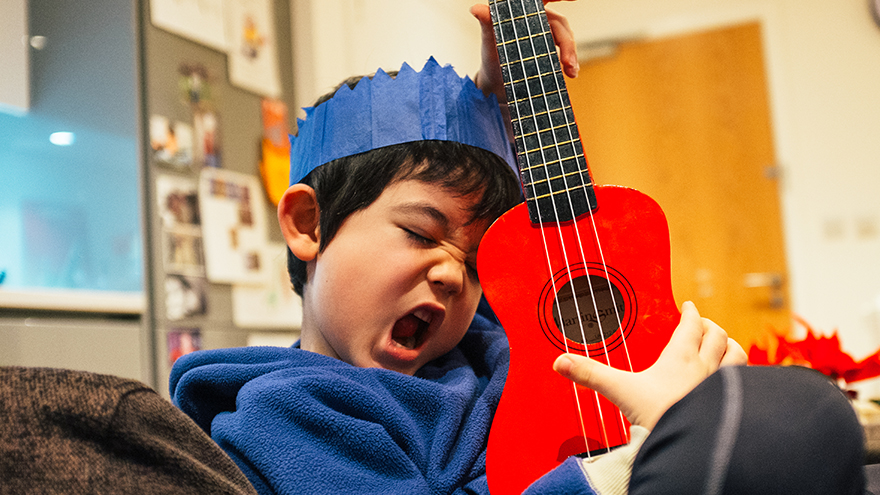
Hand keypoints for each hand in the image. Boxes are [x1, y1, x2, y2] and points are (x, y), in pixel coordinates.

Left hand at [470, 1, 578, 102]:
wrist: (496, 83)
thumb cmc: (491, 57)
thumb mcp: (489, 42)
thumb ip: (487, 24)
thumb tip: (476, 9)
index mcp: (524, 12)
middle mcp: (538, 20)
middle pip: (559, 24)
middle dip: (567, 43)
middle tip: (567, 62)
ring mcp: (546, 34)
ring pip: (566, 37)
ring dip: (571, 53)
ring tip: (571, 71)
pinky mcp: (551, 49)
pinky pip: (566, 51)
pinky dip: (571, 61)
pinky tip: (572, 73)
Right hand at [553, 301, 747, 430]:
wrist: (688, 445)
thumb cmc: (658, 415)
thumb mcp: (619, 391)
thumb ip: (590, 375)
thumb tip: (560, 362)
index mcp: (680, 357)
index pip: (691, 325)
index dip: (690, 312)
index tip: (689, 306)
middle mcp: (706, 367)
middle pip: (717, 336)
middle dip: (710, 327)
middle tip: (702, 325)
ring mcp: (722, 386)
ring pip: (737, 355)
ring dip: (730, 346)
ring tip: (724, 345)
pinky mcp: (731, 404)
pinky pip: (745, 381)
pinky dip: (742, 375)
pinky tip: (735, 381)